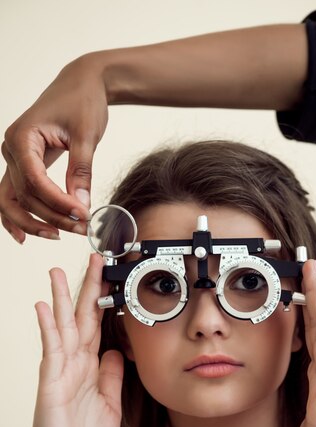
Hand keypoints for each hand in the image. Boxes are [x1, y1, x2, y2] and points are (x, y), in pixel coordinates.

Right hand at [0, 54, 107, 242]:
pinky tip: (26, 236)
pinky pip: (14, 195)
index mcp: (22, 137)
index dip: (57, 202)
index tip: (81, 215)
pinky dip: (18, 216)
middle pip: (24, 195)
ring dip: (35, 221)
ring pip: (14, 200)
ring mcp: (14, 158)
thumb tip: (81, 205)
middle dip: (52, 216)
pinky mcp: (23, 165)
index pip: (35, 180)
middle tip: (81, 228)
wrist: (82, 84)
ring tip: (60, 235)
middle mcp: (11, 149)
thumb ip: (81, 171)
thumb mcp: (86, 136)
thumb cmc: (82, 102)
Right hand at [24, 252, 123, 426]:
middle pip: (82, 318)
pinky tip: (44, 307)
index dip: (104, 301)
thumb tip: (116, 352)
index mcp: (90, 368)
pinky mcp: (50, 384)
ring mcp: (61, 372)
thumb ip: (112, 376)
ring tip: (58, 271)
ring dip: (62, 299)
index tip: (110, 276)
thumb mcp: (110, 404)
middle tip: (93, 258)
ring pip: (64, 328)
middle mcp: (75, 365)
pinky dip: (48, 328)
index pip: (98, 326)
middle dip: (88, 288)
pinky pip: (51, 351)